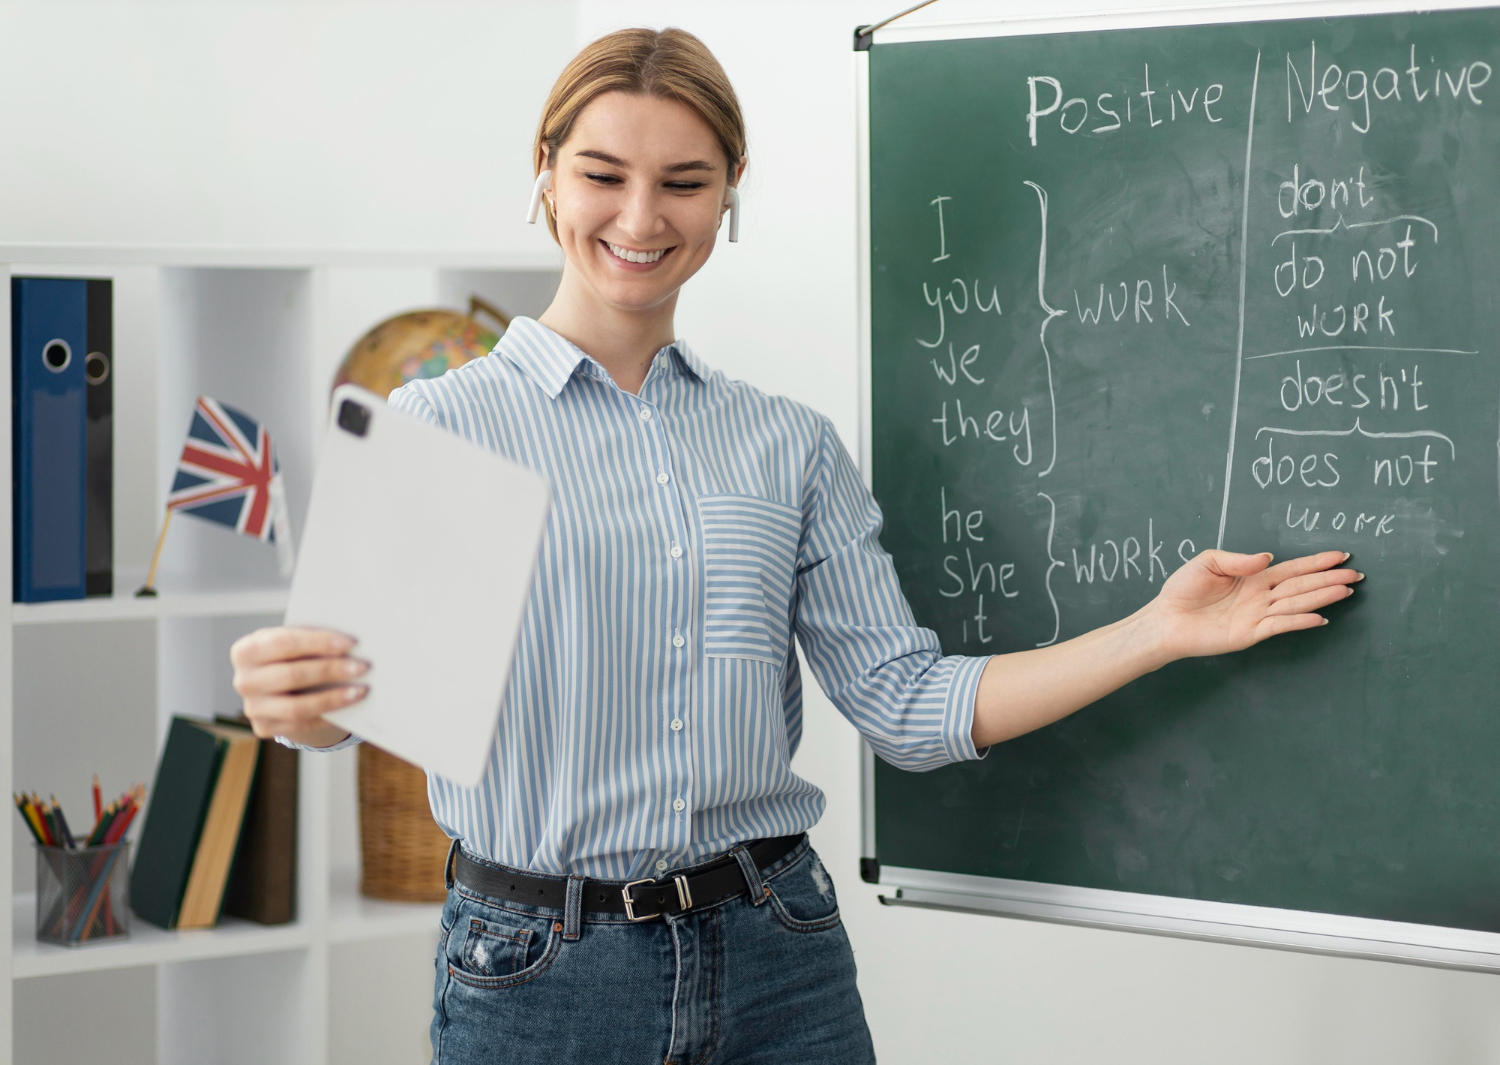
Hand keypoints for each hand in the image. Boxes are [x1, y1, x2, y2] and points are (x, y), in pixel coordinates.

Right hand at [229, 626, 366, 746]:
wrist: (278, 683)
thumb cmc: (292, 654)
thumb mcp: (294, 641)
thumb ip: (313, 639)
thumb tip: (351, 645)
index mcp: (246, 650)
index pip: (283, 643)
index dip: (318, 642)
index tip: (351, 643)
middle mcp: (243, 680)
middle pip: (291, 675)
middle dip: (330, 670)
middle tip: (362, 667)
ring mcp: (252, 707)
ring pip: (296, 707)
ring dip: (333, 699)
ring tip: (360, 690)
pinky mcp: (264, 728)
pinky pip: (301, 725)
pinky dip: (328, 715)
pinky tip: (348, 706)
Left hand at [1142, 549, 1361, 662]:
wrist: (1164, 619)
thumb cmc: (1182, 590)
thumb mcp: (1208, 562)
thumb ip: (1239, 559)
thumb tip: (1268, 557)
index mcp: (1253, 577)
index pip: (1292, 568)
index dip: (1316, 562)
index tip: (1341, 555)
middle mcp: (1260, 596)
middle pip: (1302, 585)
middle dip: (1329, 579)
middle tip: (1356, 575)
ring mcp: (1258, 615)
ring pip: (1296, 603)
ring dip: (1322, 597)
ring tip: (1346, 590)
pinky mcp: (1250, 632)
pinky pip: (1280, 624)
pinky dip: (1300, 620)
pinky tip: (1320, 617)